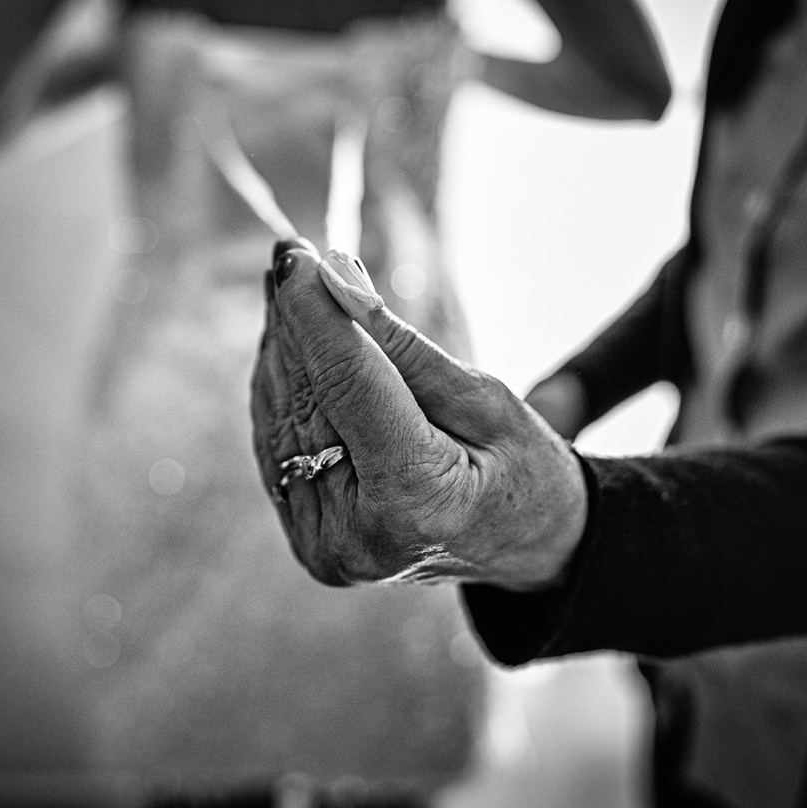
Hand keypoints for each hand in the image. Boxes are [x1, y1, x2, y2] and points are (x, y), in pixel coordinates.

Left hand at [250, 241, 586, 590]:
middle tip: (289, 256)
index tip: (296, 256)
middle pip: (305, 399)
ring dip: (281, 349)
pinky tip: (292, 345)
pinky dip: (282, 389)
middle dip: (293, 323)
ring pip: (280, 419)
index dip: (314, 314)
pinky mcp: (309, 539)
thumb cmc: (524, 469)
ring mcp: (325, 545)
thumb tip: (338, 283)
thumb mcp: (486, 399)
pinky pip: (278, 446)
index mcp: (413, 499)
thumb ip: (406, 348)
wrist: (528, 551)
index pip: (345, 385)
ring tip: (291, 289)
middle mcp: (356, 533)